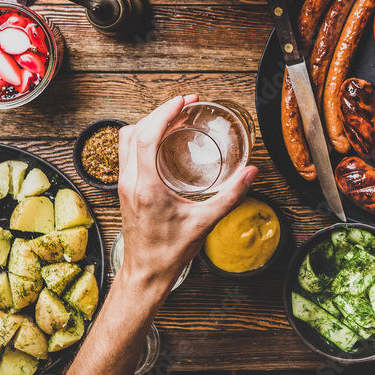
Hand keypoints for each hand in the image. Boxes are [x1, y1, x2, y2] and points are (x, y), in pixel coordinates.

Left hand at [116, 95, 257, 289]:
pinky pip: (127, 152)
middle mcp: (130, 182)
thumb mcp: (205, 222)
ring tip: (174, 117)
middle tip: (185, 104)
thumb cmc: (170, 251)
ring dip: (147, 122)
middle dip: (160, 112)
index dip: (163, 113)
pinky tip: (163, 140)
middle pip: (135, 132)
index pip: (147, 137)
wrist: (146, 273)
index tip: (182, 101)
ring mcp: (124, 185)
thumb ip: (231, 196)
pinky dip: (143, 137)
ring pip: (126, 140)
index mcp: (147, 187)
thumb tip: (250, 173)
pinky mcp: (125, 189)